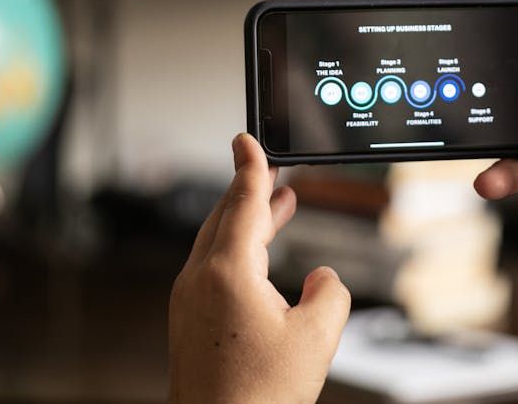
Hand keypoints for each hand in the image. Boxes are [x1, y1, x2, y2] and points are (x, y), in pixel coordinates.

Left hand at [168, 133, 350, 403]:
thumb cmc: (259, 396)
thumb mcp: (318, 337)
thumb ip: (330, 291)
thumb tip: (322, 279)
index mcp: (227, 272)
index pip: (242, 201)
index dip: (251, 166)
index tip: (246, 139)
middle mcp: (198, 280)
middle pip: (225, 216)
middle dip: (251, 188)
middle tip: (272, 170)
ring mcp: (187, 301)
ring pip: (217, 241)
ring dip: (246, 219)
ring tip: (277, 206)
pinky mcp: (188, 321)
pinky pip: (212, 267)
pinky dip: (237, 249)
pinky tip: (257, 260)